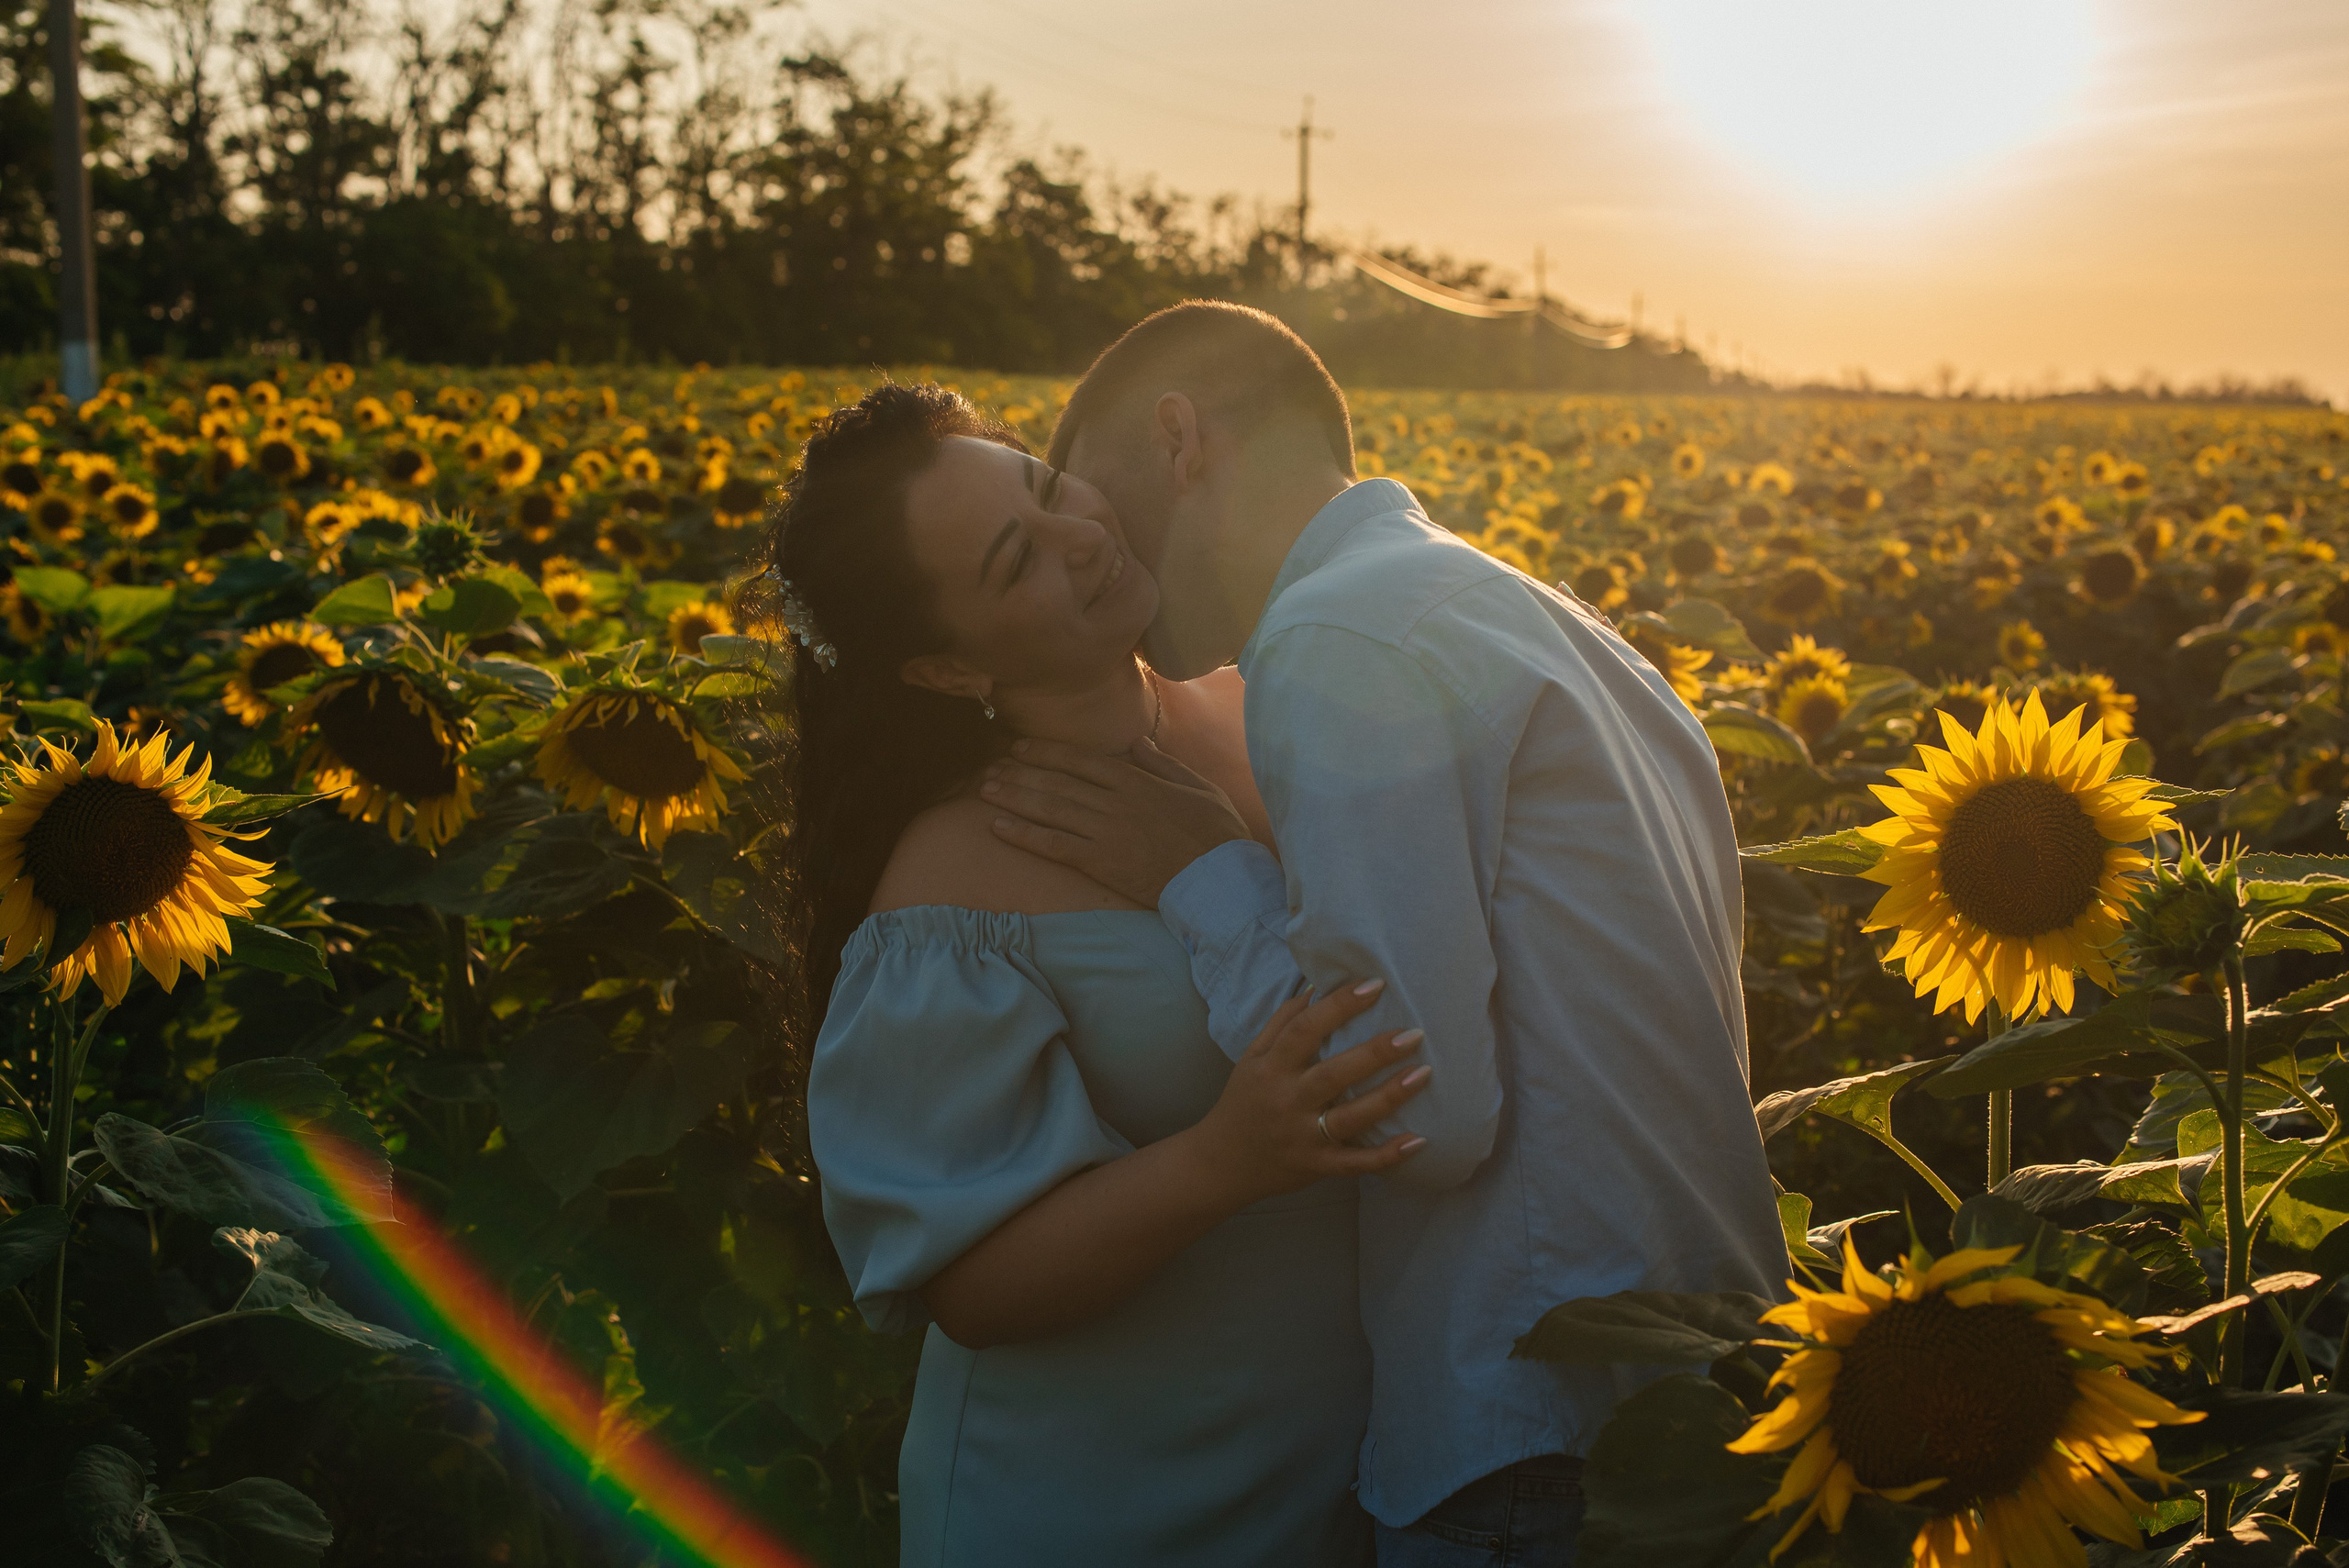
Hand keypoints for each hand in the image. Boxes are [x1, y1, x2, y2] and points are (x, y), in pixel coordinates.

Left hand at [982, 736, 1252, 905]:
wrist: (1219, 879)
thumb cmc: (1216, 833)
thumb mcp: (1197, 787)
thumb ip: (1163, 764)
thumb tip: (1136, 743)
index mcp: (1137, 781)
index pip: (1082, 760)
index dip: (1047, 753)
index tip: (1021, 748)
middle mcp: (1115, 802)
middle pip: (1058, 782)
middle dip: (1020, 773)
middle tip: (989, 768)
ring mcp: (1105, 833)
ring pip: (1049, 809)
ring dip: (1013, 797)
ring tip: (984, 789)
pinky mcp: (1100, 863)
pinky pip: (1054, 845)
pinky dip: (1024, 835)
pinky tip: (998, 826)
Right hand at [1185, 978, 1428, 1202]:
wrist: (1221, 1163)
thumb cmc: (1244, 1101)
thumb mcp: (1252, 1058)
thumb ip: (1282, 1023)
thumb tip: (1316, 986)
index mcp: (1271, 1068)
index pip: (1305, 1030)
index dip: (1339, 1006)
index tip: (1375, 986)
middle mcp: (1286, 1101)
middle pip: (1333, 1074)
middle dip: (1374, 1053)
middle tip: (1414, 1034)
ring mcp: (1302, 1137)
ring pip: (1349, 1118)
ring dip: (1388, 1097)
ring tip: (1423, 1074)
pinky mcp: (1316, 1167)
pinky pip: (1355, 1163)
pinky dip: (1386, 1156)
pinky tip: (1418, 1141)